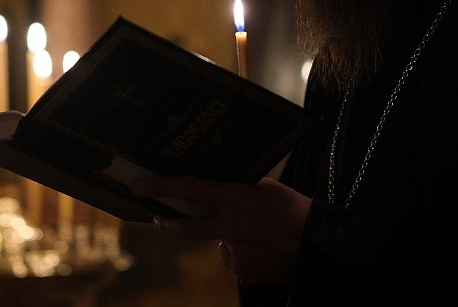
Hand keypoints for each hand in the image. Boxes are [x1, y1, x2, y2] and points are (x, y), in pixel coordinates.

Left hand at [131, 176, 310, 284]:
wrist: (320, 247)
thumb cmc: (296, 211)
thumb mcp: (267, 189)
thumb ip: (240, 190)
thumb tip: (221, 191)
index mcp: (235, 198)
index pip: (188, 189)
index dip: (159, 187)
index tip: (137, 186)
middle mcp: (229, 226)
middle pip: (184, 228)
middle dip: (167, 224)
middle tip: (159, 219)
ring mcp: (234, 253)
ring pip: (219, 243)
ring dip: (229, 239)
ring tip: (259, 235)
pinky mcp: (242, 272)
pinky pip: (235, 260)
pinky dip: (245, 255)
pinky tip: (265, 250)